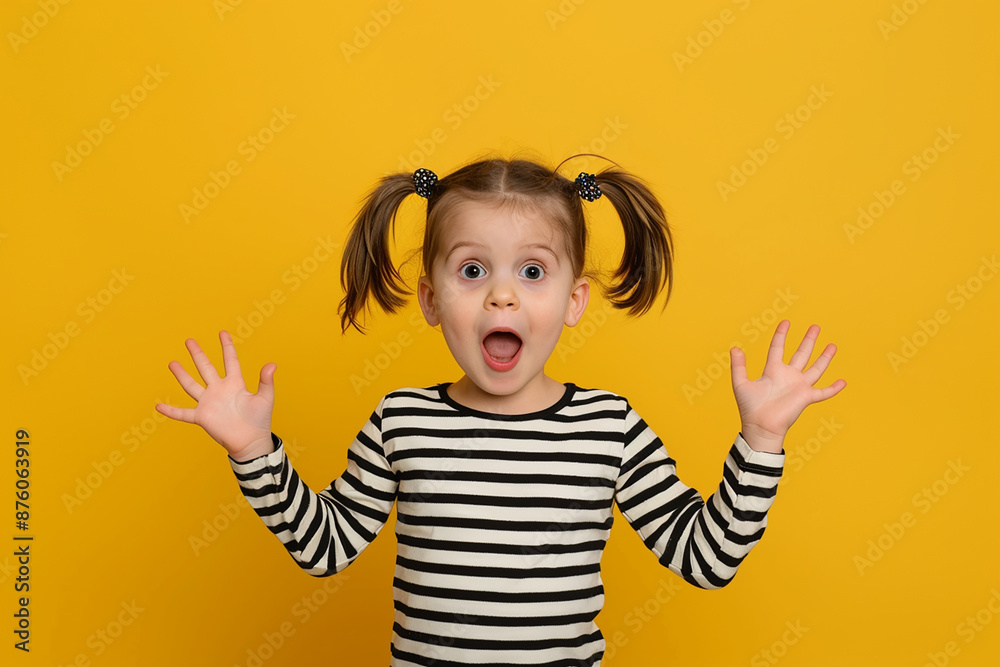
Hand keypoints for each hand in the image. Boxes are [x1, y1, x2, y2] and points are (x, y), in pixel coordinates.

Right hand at [155, 331, 276, 460]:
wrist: (251, 441)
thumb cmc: (260, 420)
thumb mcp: (265, 398)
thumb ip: (266, 381)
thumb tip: (272, 364)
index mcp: (235, 384)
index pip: (230, 360)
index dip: (227, 347)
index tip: (222, 333)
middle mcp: (219, 390)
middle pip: (206, 368)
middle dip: (197, 354)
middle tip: (189, 340)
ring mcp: (209, 402)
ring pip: (191, 385)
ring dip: (181, 374)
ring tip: (172, 363)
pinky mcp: (202, 417)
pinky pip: (183, 413)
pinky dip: (171, 411)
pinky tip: (159, 406)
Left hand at [730, 320, 845, 452]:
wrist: (760, 427)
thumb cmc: (750, 408)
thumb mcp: (740, 384)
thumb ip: (738, 366)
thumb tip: (734, 348)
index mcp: (773, 371)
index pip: (778, 348)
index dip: (781, 335)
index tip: (786, 322)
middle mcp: (788, 376)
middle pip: (801, 354)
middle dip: (808, 340)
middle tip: (815, 327)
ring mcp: (799, 386)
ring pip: (815, 369)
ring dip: (824, 358)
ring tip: (833, 346)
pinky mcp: (806, 397)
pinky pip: (823, 392)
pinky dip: (833, 388)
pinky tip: (843, 382)